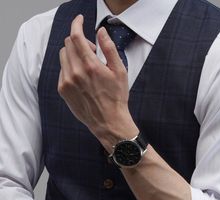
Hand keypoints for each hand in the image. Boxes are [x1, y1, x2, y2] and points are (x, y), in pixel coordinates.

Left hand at [58, 14, 137, 151]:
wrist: (108, 122)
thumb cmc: (116, 98)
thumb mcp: (120, 71)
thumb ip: (109, 48)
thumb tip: (101, 31)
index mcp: (90, 66)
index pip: (76, 36)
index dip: (77, 24)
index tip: (80, 20)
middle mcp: (75, 73)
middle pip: (68, 44)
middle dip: (79, 41)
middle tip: (92, 51)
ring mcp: (67, 82)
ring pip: (63, 56)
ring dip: (73, 54)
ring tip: (87, 65)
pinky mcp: (63, 90)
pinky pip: (61, 70)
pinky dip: (69, 67)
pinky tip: (81, 77)